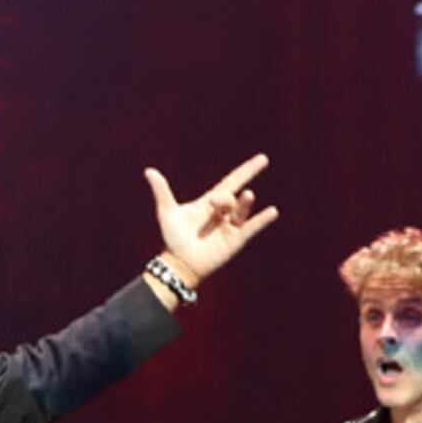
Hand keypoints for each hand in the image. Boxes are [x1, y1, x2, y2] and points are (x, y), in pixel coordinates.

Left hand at [143, 153, 278, 289]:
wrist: (179, 264)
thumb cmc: (173, 239)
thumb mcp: (167, 212)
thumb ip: (161, 191)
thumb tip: (149, 170)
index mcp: (210, 203)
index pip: (232, 181)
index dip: (247, 170)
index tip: (262, 159)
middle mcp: (223, 213)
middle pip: (231, 197)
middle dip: (227, 197)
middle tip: (215, 202)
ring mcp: (231, 227)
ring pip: (241, 210)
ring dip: (243, 204)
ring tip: (247, 195)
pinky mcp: (235, 241)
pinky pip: (251, 228)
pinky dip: (261, 220)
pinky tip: (272, 211)